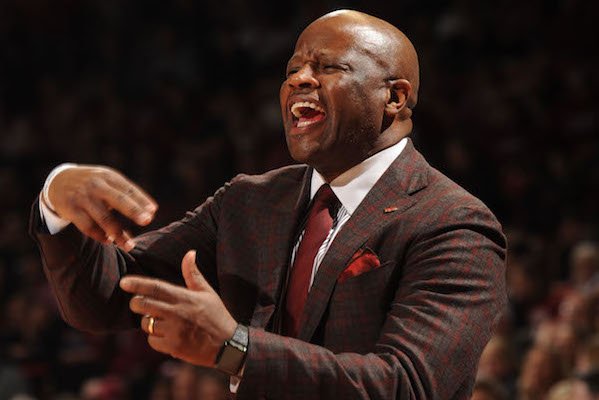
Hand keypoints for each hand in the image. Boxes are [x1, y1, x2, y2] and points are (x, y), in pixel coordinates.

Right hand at [47, 165, 157, 249]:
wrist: (58, 181)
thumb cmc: (93, 183)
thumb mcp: (108, 180)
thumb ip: (127, 193)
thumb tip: (152, 211)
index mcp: (109, 177)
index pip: (128, 189)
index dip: (141, 200)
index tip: (153, 211)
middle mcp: (97, 186)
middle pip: (118, 199)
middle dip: (133, 210)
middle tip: (147, 220)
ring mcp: (83, 198)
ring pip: (104, 218)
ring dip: (118, 234)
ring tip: (130, 246)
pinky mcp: (71, 210)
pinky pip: (88, 226)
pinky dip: (100, 235)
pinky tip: (109, 241)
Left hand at [119, 250, 237, 366]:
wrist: (228, 345)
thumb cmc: (217, 316)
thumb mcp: (207, 293)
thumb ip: (193, 274)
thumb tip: (190, 252)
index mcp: (184, 297)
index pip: (155, 287)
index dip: (137, 284)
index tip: (123, 282)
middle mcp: (177, 312)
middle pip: (143, 304)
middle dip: (136, 303)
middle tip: (137, 303)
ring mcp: (174, 330)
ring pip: (146, 323)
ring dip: (148, 322)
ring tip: (160, 321)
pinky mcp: (173, 346)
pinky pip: (152, 341)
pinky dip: (155, 339)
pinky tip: (167, 336)